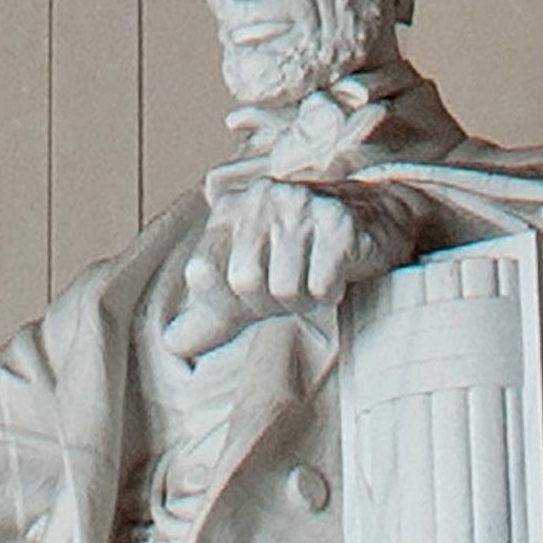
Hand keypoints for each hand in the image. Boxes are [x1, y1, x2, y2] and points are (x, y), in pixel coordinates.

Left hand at [202, 175, 422, 324]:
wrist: (371, 222)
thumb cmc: (300, 257)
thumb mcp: (251, 285)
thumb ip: (211, 315)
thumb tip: (171, 344)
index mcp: (227, 210)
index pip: (201, 272)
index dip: (226, 302)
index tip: (250, 296)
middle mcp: (259, 198)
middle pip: (245, 283)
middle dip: (269, 301)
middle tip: (289, 288)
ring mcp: (300, 204)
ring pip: (284, 288)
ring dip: (303, 299)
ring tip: (313, 279)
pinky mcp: (338, 221)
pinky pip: (321, 284)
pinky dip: (329, 292)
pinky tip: (336, 274)